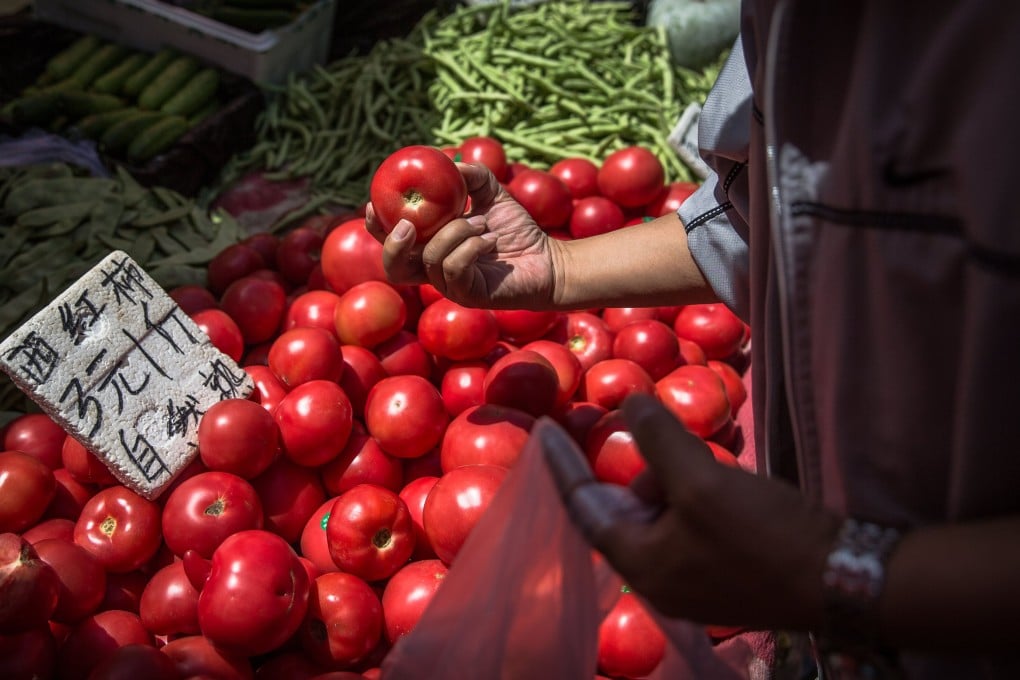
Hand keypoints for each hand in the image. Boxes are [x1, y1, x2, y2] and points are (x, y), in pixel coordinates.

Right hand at [365, 162, 556, 309]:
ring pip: (430, 259)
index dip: (375, 226)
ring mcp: (450, 286)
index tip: (374, 202)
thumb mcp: (491, 194)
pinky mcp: (468, 294)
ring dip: (454, 232)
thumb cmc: (517, 229)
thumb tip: (448, 160)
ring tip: (481, 222)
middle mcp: (434, 270)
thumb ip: (469, 176)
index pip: (391, 242)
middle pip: (394, 268)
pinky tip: (490, 238)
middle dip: (393, 244)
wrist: (547, 259)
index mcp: (430, 247)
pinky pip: (454, 268)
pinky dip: (470, 246)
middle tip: (407, 223)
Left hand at [538, 393, 840, 630]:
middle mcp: (657, 577)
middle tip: (671, 445)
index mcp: (640, 563)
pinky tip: (727, 484)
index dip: (561, 466)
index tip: (542, 430)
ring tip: (715, 471)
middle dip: (645, 469)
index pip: (583, 508)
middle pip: (626, 507)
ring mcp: (691, 577)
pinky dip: (698, 494)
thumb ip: (658, 440)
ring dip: (678, 480)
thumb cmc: (764, 535)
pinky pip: (691, 521)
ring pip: (662, 511)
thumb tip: (632, 402)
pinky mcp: (721, 569)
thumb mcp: (702, 481)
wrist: (844, 578)